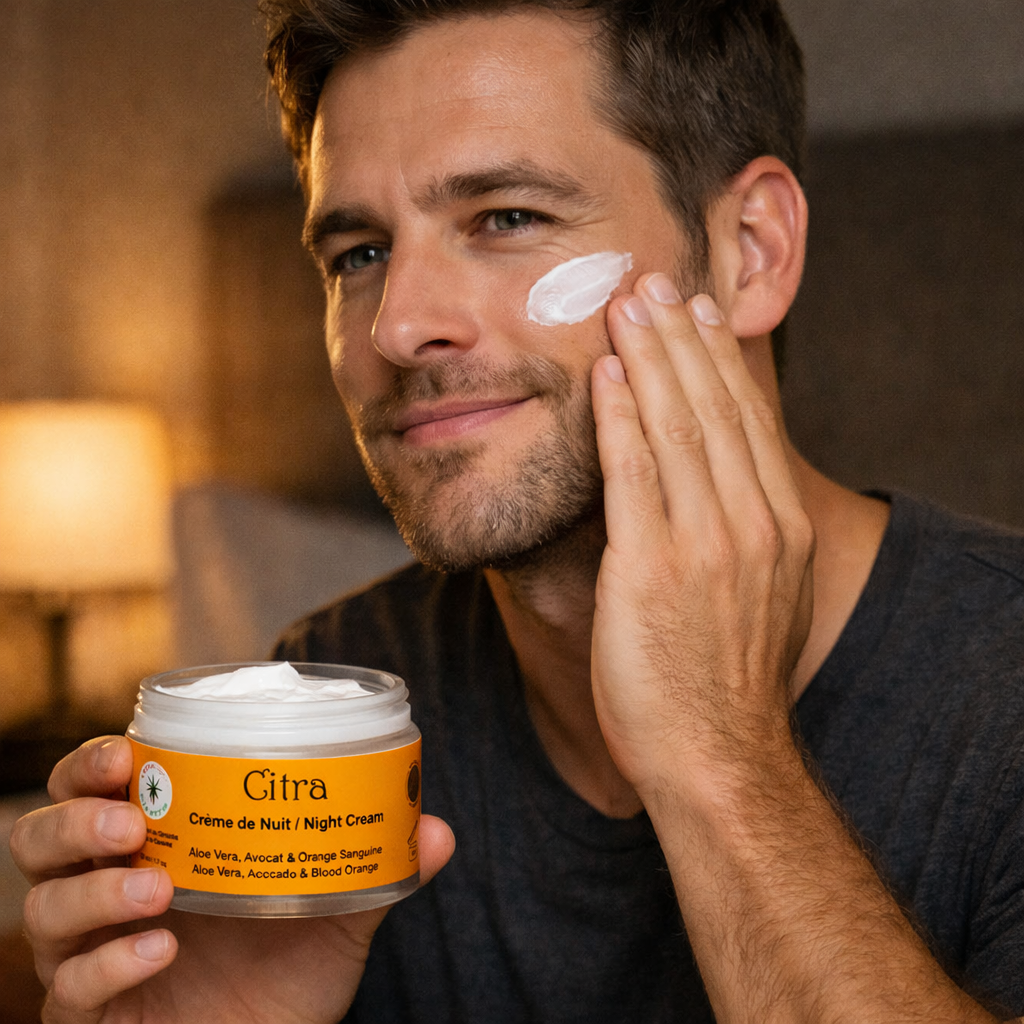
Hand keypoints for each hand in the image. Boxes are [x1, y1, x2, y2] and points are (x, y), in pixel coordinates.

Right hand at [10, 736, 454, 1023]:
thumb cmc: (292, 967)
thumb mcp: (338, 910)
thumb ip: (379, 866)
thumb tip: (436, 828)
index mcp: (156, 842)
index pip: (89, 786)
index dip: (91, 763)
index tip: (129, 751)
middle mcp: (108, 891)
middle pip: (40, 839)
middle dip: (75, 818)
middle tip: (130, 818)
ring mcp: (91, 954)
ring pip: (42, 910)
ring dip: (93, 891)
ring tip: (156, 886)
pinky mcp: (92, 1015)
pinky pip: (71, 989)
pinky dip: (109, 964)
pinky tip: (160, 949)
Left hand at [589, 274, 813, 799]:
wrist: (718, 756)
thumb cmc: (725, 685)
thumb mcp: (760, 601)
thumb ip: (744, 539)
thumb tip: (719, 496)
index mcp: (779, 529)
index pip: (747, 423)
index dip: (718, 361)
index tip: (697, 315)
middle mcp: (752, 524)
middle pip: (716, 410)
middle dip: (682, 340)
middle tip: (655, 284)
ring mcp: (706, 543)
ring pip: (679, 427)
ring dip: (651, 358)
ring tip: (627, 306)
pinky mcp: (654, 566)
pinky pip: (635, 473)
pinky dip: (623, 417)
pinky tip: (608, 375)